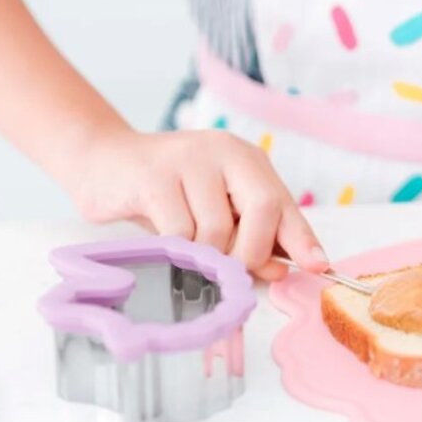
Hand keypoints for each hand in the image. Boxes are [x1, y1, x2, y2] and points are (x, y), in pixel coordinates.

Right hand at [64, 126, 327, 280]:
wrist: (103, 162)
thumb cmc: (168, 195)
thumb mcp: (216, 214)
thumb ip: (251, 238)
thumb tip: (281, 269)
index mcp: (247, 161)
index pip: (283, 203)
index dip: (301, 238)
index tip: (318, 265)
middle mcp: (223, 151)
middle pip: (262, 211)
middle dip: (251, 253)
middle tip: (232, 269)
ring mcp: (188, 160)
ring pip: (217, 231)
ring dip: (205, 255)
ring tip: (185, 246)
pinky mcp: (154, 176)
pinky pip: (180, 233)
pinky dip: (177, 251)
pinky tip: (164, 243)